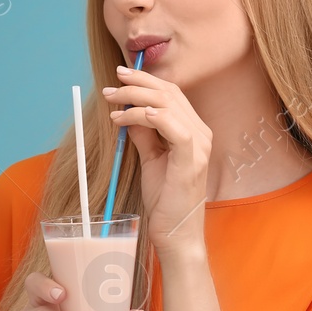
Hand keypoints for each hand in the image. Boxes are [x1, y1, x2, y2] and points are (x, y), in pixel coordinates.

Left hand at [103, 63, 211, 254]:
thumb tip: (129, 113)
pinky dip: (154, 118)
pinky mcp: (191, 161)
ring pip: (168, 106)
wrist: (176, 232)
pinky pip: (175, 129)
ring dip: (135, 100)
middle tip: (110, 86)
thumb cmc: (165, 198)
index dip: (145, 81)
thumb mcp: (150, 159)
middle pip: (169, 94)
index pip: (171, 94)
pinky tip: (134, 116)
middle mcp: (201, 133)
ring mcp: (199, 146)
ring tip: (111, 105)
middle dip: (136, 84)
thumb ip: (143, 134)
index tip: (119, 78)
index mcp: (193, 130)